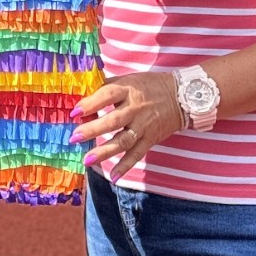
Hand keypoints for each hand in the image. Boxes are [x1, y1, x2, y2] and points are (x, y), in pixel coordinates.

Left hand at [69, 71, 184, 181]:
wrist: (181, 96)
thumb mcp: (127, 79)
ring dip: (104, 152)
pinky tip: (113, 176)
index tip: (74, 112)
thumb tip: (82, 94)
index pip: (107, 96)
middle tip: (74, 138)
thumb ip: (106, 86)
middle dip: (92, 130)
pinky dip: (126, 165)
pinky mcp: (151, 139)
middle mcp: (135, 108)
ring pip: (123, 141)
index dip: (90, 104)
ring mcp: (144, 126)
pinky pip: (137, 154)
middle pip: (113, 121)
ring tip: (87, 160)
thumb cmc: (148, 85)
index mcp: (127, 90)